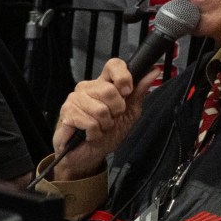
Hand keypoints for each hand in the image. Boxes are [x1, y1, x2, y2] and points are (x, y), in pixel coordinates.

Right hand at [49, 57, 149, 179]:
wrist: (89, 155)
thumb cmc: (107, 134)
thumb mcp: (129, 113)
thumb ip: (139, 93)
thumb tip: (154, 72)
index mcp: (104, 84)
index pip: (114, 65)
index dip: (123, 77)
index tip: (127, 92)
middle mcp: (88, 88)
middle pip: (109, 90)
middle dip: (116, 110)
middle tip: (110, 119)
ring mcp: (75, 99)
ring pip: (100, 109)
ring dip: (104, 125)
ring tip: (99, 128)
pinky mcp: (66, 114)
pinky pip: (89, 122)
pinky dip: (94, 133)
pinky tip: (89, 134)